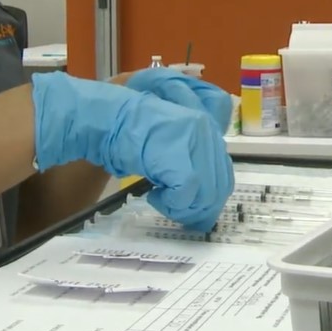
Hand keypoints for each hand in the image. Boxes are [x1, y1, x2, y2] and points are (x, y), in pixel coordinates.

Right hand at [32, 72, 233, 229]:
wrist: (107, 118)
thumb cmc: (130, 131)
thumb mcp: (169, 140)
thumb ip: (191, 157)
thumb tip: (200, 196)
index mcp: (208, 123)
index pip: (224, 171)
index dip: (212, 194)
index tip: (194, 205)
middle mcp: (207, 129)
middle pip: (220, 185)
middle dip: (199, 208)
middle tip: (176, 212)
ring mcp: (196, 140)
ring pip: (207, 193)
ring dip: (184, 207)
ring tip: (163, 203)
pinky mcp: (179, 155)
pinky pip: (187, 193)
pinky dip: (173, 204)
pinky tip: (154, 197)